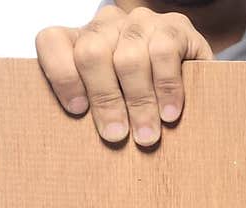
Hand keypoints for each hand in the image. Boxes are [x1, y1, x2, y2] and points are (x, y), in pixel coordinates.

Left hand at [35, 5, 212, 147]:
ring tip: (146, 135)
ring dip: (138, 102)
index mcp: (80, 42)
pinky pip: (164, 54)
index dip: (61, 76)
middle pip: (92, 53)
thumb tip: (85, 146)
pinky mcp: (175, 26)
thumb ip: (90, 117)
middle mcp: (107, 24)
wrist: (193, 92)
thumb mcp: (108, 113)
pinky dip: (166, 89)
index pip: (52, 42)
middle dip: (105, 100)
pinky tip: (170, 114)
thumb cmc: (137, 111)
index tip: (77, 111)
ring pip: (129, 58)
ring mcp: (140, 22)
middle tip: (116, 135)